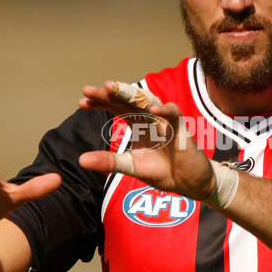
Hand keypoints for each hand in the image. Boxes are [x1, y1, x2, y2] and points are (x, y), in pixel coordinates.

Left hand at [78, 82, 215, 200]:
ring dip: (130, 94)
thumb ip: (109, 162)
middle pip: (127, 100)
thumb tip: (81, 160)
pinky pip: (173, 114)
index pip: (116, 107)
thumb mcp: (131, 167)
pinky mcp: (181, 128)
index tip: (81, 102)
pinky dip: (164, 110)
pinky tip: (152, 109)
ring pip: (147, 101)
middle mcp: (149, 118)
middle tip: (88, 90)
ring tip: (112, 87)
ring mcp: (165, 121)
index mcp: (137, 124)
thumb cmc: (163, 171)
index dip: (100, 103)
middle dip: (109, 94)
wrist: (190, 183)